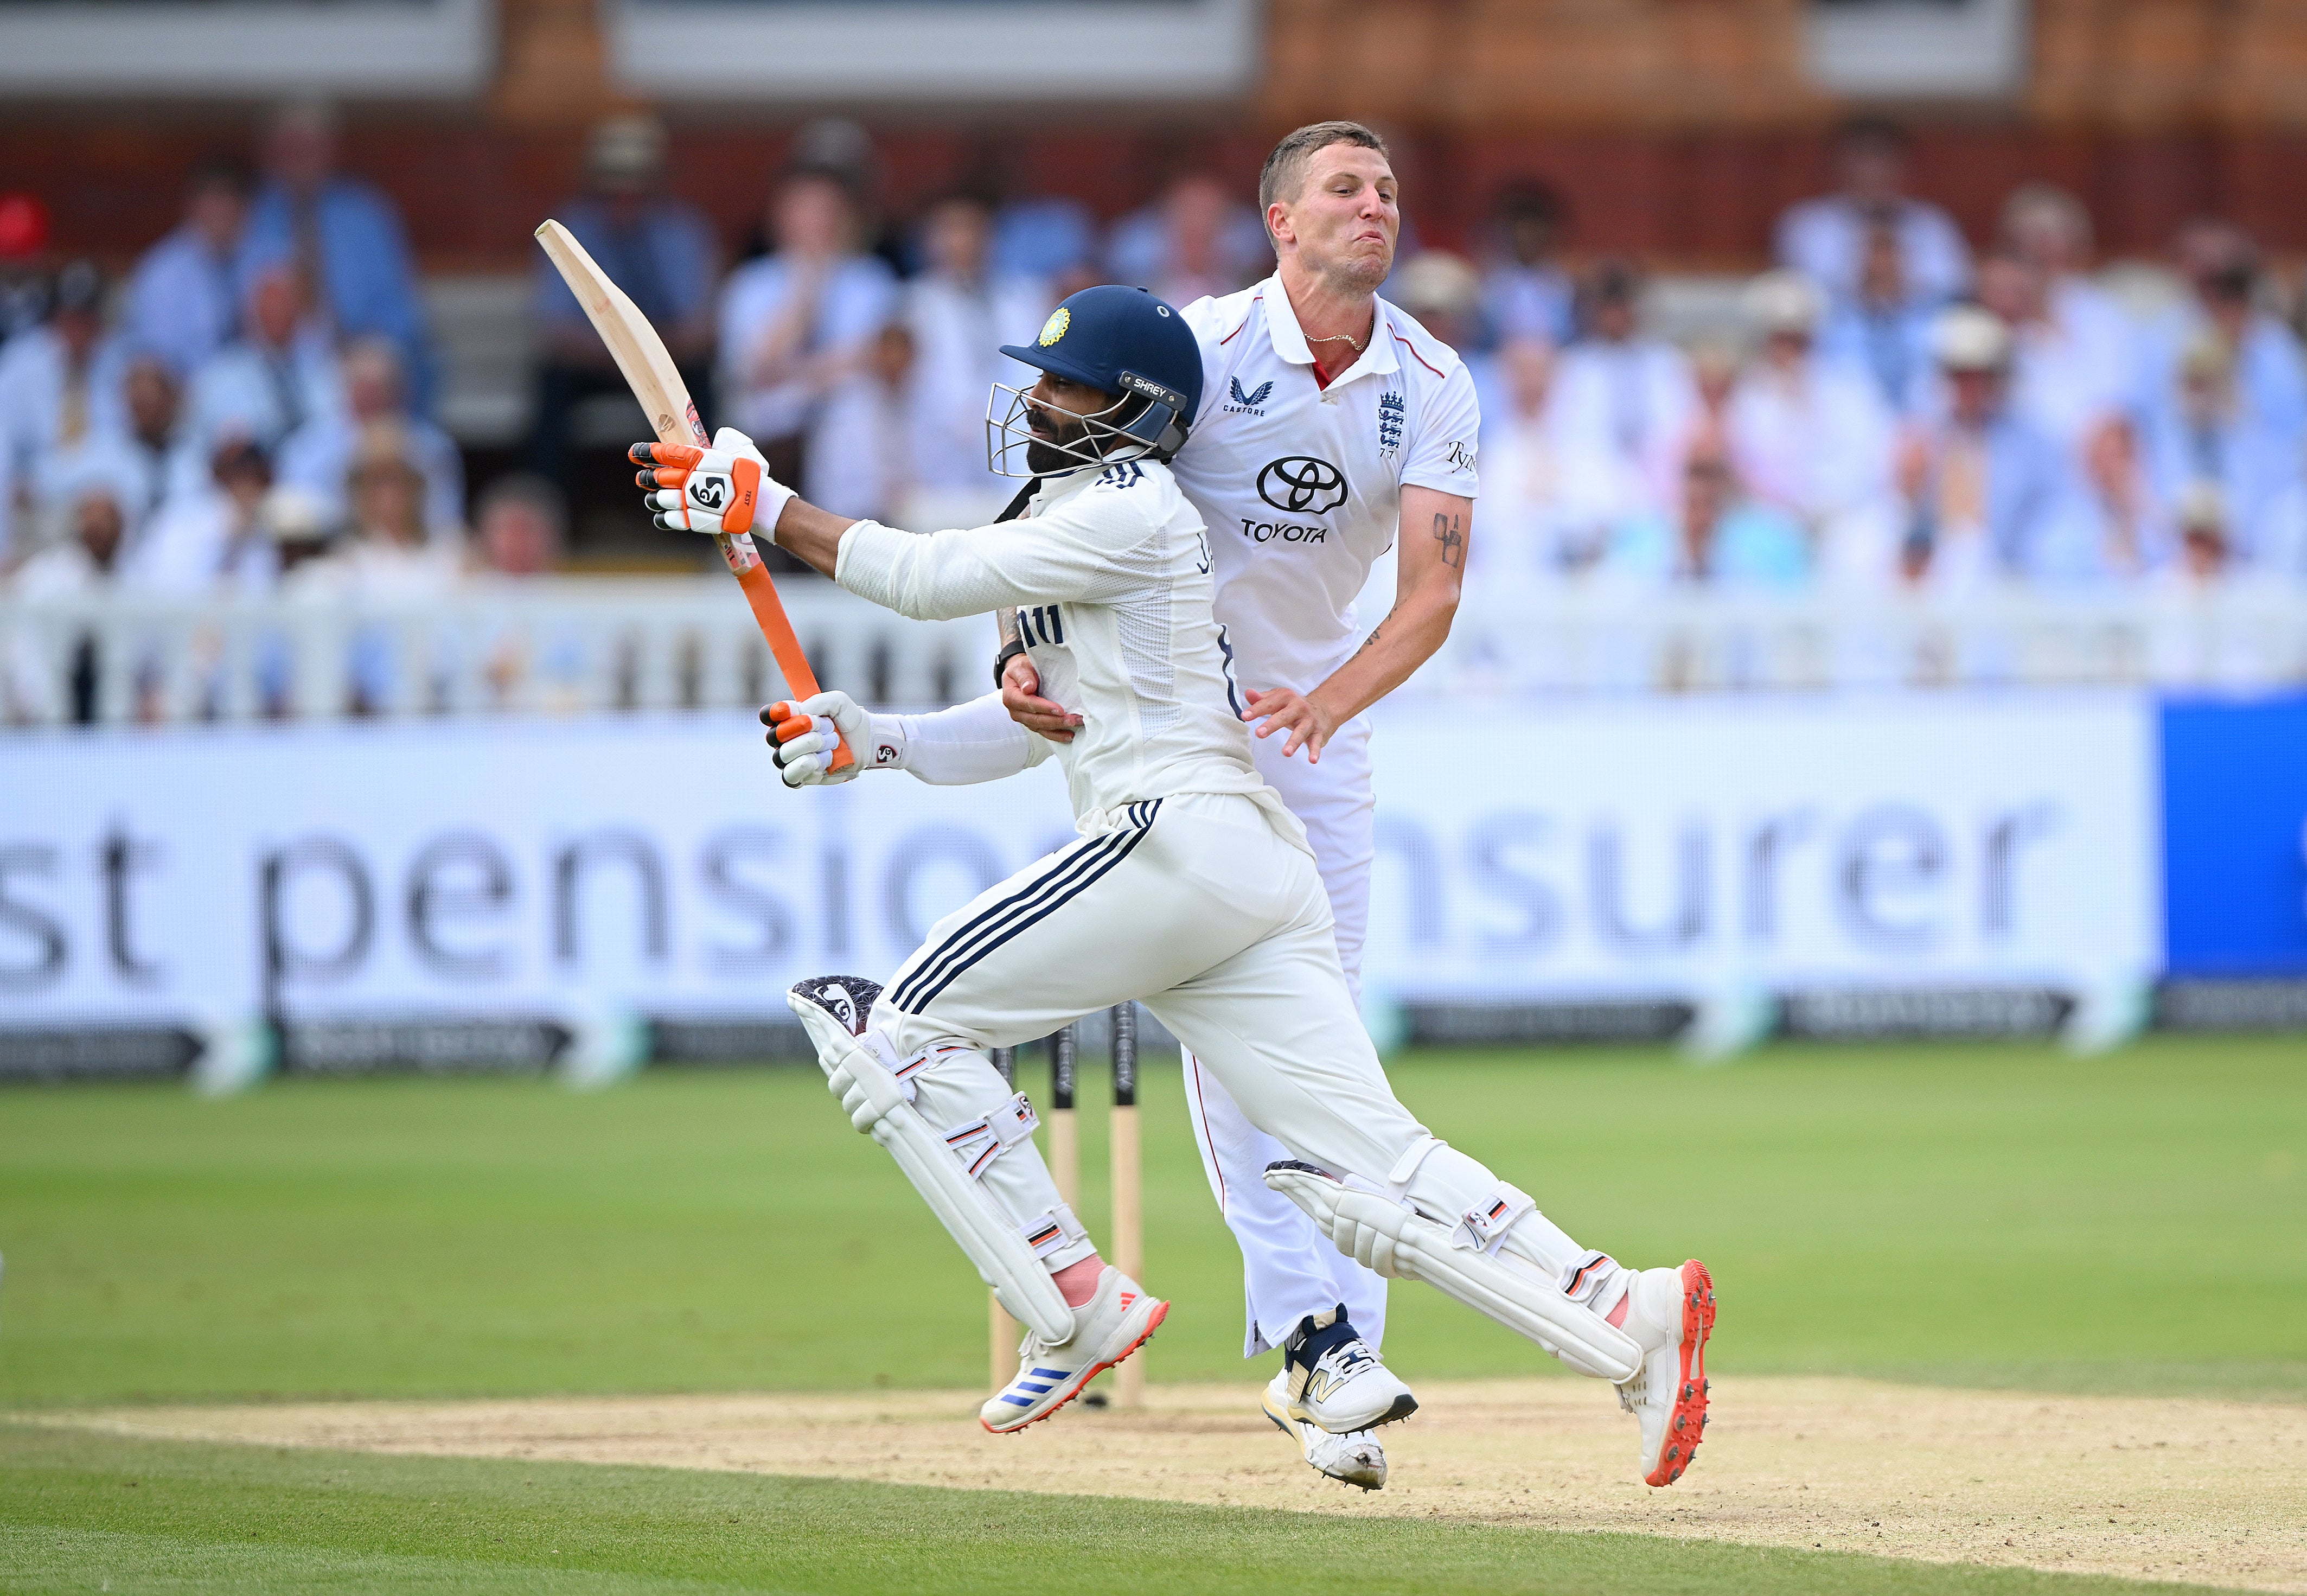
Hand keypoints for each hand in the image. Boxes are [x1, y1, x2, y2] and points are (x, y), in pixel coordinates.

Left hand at [633, 426, 794, 536]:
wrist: (760, 502)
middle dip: (646, 478)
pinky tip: (661, 515)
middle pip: (656, 477)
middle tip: (644, 479)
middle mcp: (689, 478)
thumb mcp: (736, 448)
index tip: (634, 454)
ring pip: (658, 499)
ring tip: (654, 498)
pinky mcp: (693, 519)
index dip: (645, 453)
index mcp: (698, 458)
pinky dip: (662, 518)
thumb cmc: (750, 473)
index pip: (664, 453)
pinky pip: (668, 519)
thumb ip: (717, 443)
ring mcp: (690, 500)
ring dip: (653, 499)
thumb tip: (708, 442)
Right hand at [762, 689, 900, 785]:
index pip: (769, 716)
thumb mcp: (838, 702)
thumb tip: (799, 714)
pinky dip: (807, 766)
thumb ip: (818, 702)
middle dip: (801, 729)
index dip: (773, 713)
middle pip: (774, 737)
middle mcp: (786, 740)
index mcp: (790, 719)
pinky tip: (824, 760)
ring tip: (833, 742)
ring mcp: (792, 760)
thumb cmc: (849, 720)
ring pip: (783, 755)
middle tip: (826, 726)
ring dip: (810, 746)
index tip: (788, 710)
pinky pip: (790, 775)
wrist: (867, 742)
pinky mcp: (803, 777)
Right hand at [1000, 650, 1081, 743]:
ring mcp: (1025, 719)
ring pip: (1041, 728)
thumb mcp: (1020, 667)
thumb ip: (1024, 676)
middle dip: (1055, 721)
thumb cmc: (1022, 670)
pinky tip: (1069, 735)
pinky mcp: (1033, 724)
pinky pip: (1044, 732)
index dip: (1044, 708)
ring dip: (1059, 729)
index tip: (1060, 709)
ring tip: (1074, 725)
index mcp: (1011, 697)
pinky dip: (1057, 735)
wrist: (1022, 675)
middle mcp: (1016, 711)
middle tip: (1072, 719)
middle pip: (1036, 719)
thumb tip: (1028, 688)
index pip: (1028, 704)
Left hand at [1242, 687, 1335, 761]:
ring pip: (1301, 732)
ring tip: (1286, 752)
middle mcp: (1298, 708)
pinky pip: (1316, 743)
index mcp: (1286, 698)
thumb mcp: (1280, 699)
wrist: (1324, 708)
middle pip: (1284, 716)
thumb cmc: (1296, 706)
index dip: (1256, 709)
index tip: (1245, 716)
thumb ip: (1262, 699)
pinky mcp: (1319, 733)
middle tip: (1260, 733)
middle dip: (1272, 725)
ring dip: (1293, 742)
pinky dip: (1315, 751)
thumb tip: (1248, 694)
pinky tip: (1312, 760)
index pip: (1269, 703)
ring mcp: (1309, 721)